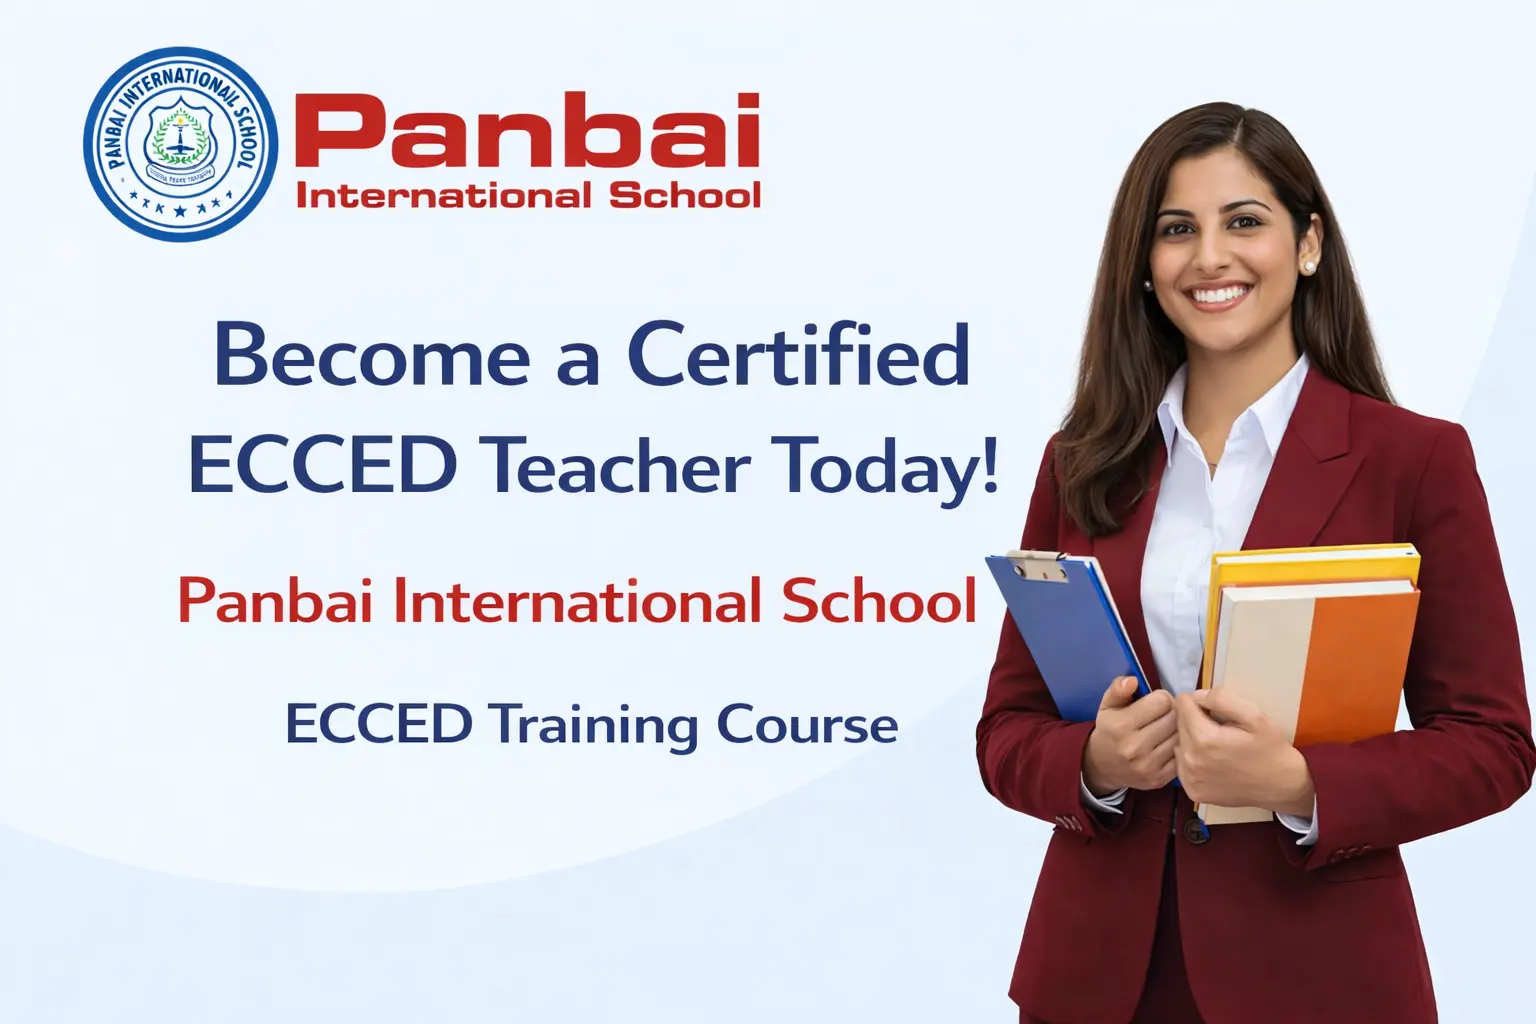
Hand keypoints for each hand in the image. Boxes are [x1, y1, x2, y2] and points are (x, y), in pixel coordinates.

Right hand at [1082, 676, 1177, 794]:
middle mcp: (1135, 747)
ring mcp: (1148, 765)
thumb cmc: (1109, 730)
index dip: (1161, 698)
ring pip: (1181, 737)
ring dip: (1178, 730)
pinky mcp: (1159, 779)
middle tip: (1164, 715)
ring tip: (1167, 729)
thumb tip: (1132, 680)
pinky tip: (1168, 745)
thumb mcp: (1107, 706)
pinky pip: (1182, 756)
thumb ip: (1118, 689)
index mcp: (1122, 725)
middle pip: (1174, 718)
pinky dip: (1179, 748)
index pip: (1162, 701)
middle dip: (1172, 712)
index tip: (1155, 703)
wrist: (1102, 767)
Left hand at [1174, 688, 1314, 814]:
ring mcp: (1190, 779)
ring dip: (1192, 739)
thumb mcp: (1255, 716)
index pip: (1182, 704)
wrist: (1282, 786)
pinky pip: (1182, 765)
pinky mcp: (1192, 791)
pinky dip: (1193, 759)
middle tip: (1220, 728)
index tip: (1215, 710)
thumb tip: (1196, 696)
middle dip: (1195, 720)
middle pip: (1178, 724)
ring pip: (1178, 744)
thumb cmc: (1270, 748)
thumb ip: (1223, 699)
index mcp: (1204, 739)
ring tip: (1217, 745)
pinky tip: (1213, 762)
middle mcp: (1191, 760)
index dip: (1199, 702)